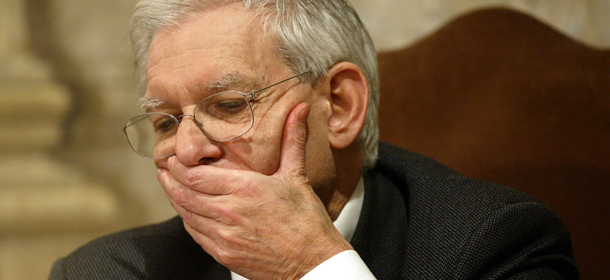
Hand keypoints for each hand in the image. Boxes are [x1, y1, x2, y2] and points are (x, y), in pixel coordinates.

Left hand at [157, 103, 352, 279]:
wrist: (313, 261)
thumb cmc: (306, 221)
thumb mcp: (296, 176)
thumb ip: (292, 139)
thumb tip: (300, 109)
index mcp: (246, 189)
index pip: (195, 175)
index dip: (178, 166)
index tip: (173, 157)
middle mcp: (230, 212)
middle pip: (184, 193)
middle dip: (169, 179)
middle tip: (163, 168)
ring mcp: (224, 235)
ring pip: (185, 213)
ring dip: (173, 198)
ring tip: (168, 185)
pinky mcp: (224, 254)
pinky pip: (195, 234)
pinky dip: (187, 219)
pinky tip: (186, 210)